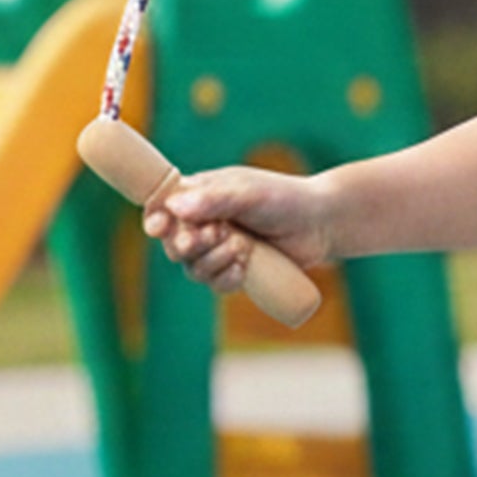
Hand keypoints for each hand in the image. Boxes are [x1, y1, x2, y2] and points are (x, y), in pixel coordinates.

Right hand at [143, 164, 334, 296]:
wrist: (320, 223)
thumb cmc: (282, 198)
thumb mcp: (248, 193)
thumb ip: (214, 199)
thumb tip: (174, 208)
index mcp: (198, 197)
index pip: (162, 210)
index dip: (156, 221)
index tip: (159, 228)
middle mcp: (203, 224)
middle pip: (174, 245)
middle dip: (189, 244)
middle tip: (214, 235)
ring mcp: (219, 249)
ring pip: (194, 268)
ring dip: (212, 261)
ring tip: (241, 247)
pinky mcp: (236, 270)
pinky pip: (216, 283)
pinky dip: (225, 279)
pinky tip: (241, 270)